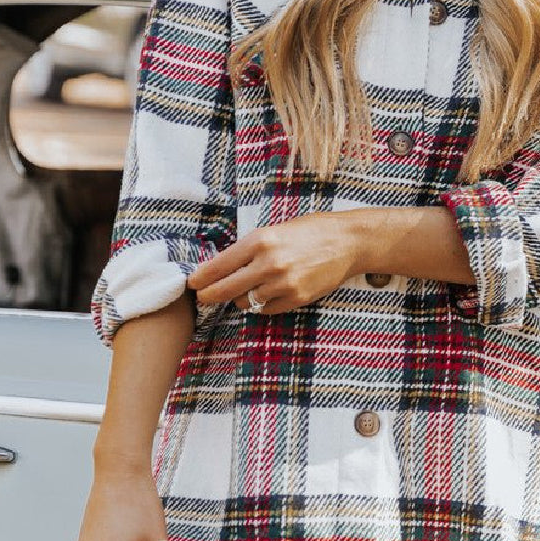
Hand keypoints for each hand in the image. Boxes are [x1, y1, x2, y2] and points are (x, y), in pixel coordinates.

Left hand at [187, 211, 360, 314]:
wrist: (347, 241)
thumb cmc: (310, 231)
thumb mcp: (275, 230)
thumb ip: (250, 249)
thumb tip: (222, 267)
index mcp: (260, 241)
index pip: (219, 266)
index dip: (201, 278)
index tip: (192, 283)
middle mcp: (269, 263)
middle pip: (225, 290)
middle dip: (209, 296)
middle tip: (203, 298)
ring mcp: (284, 283)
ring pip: (246, 302)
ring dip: (240, 299)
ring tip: (245, 290)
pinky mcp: (297, 298)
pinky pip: (267, 309)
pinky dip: (262, 305)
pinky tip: (267, 294)